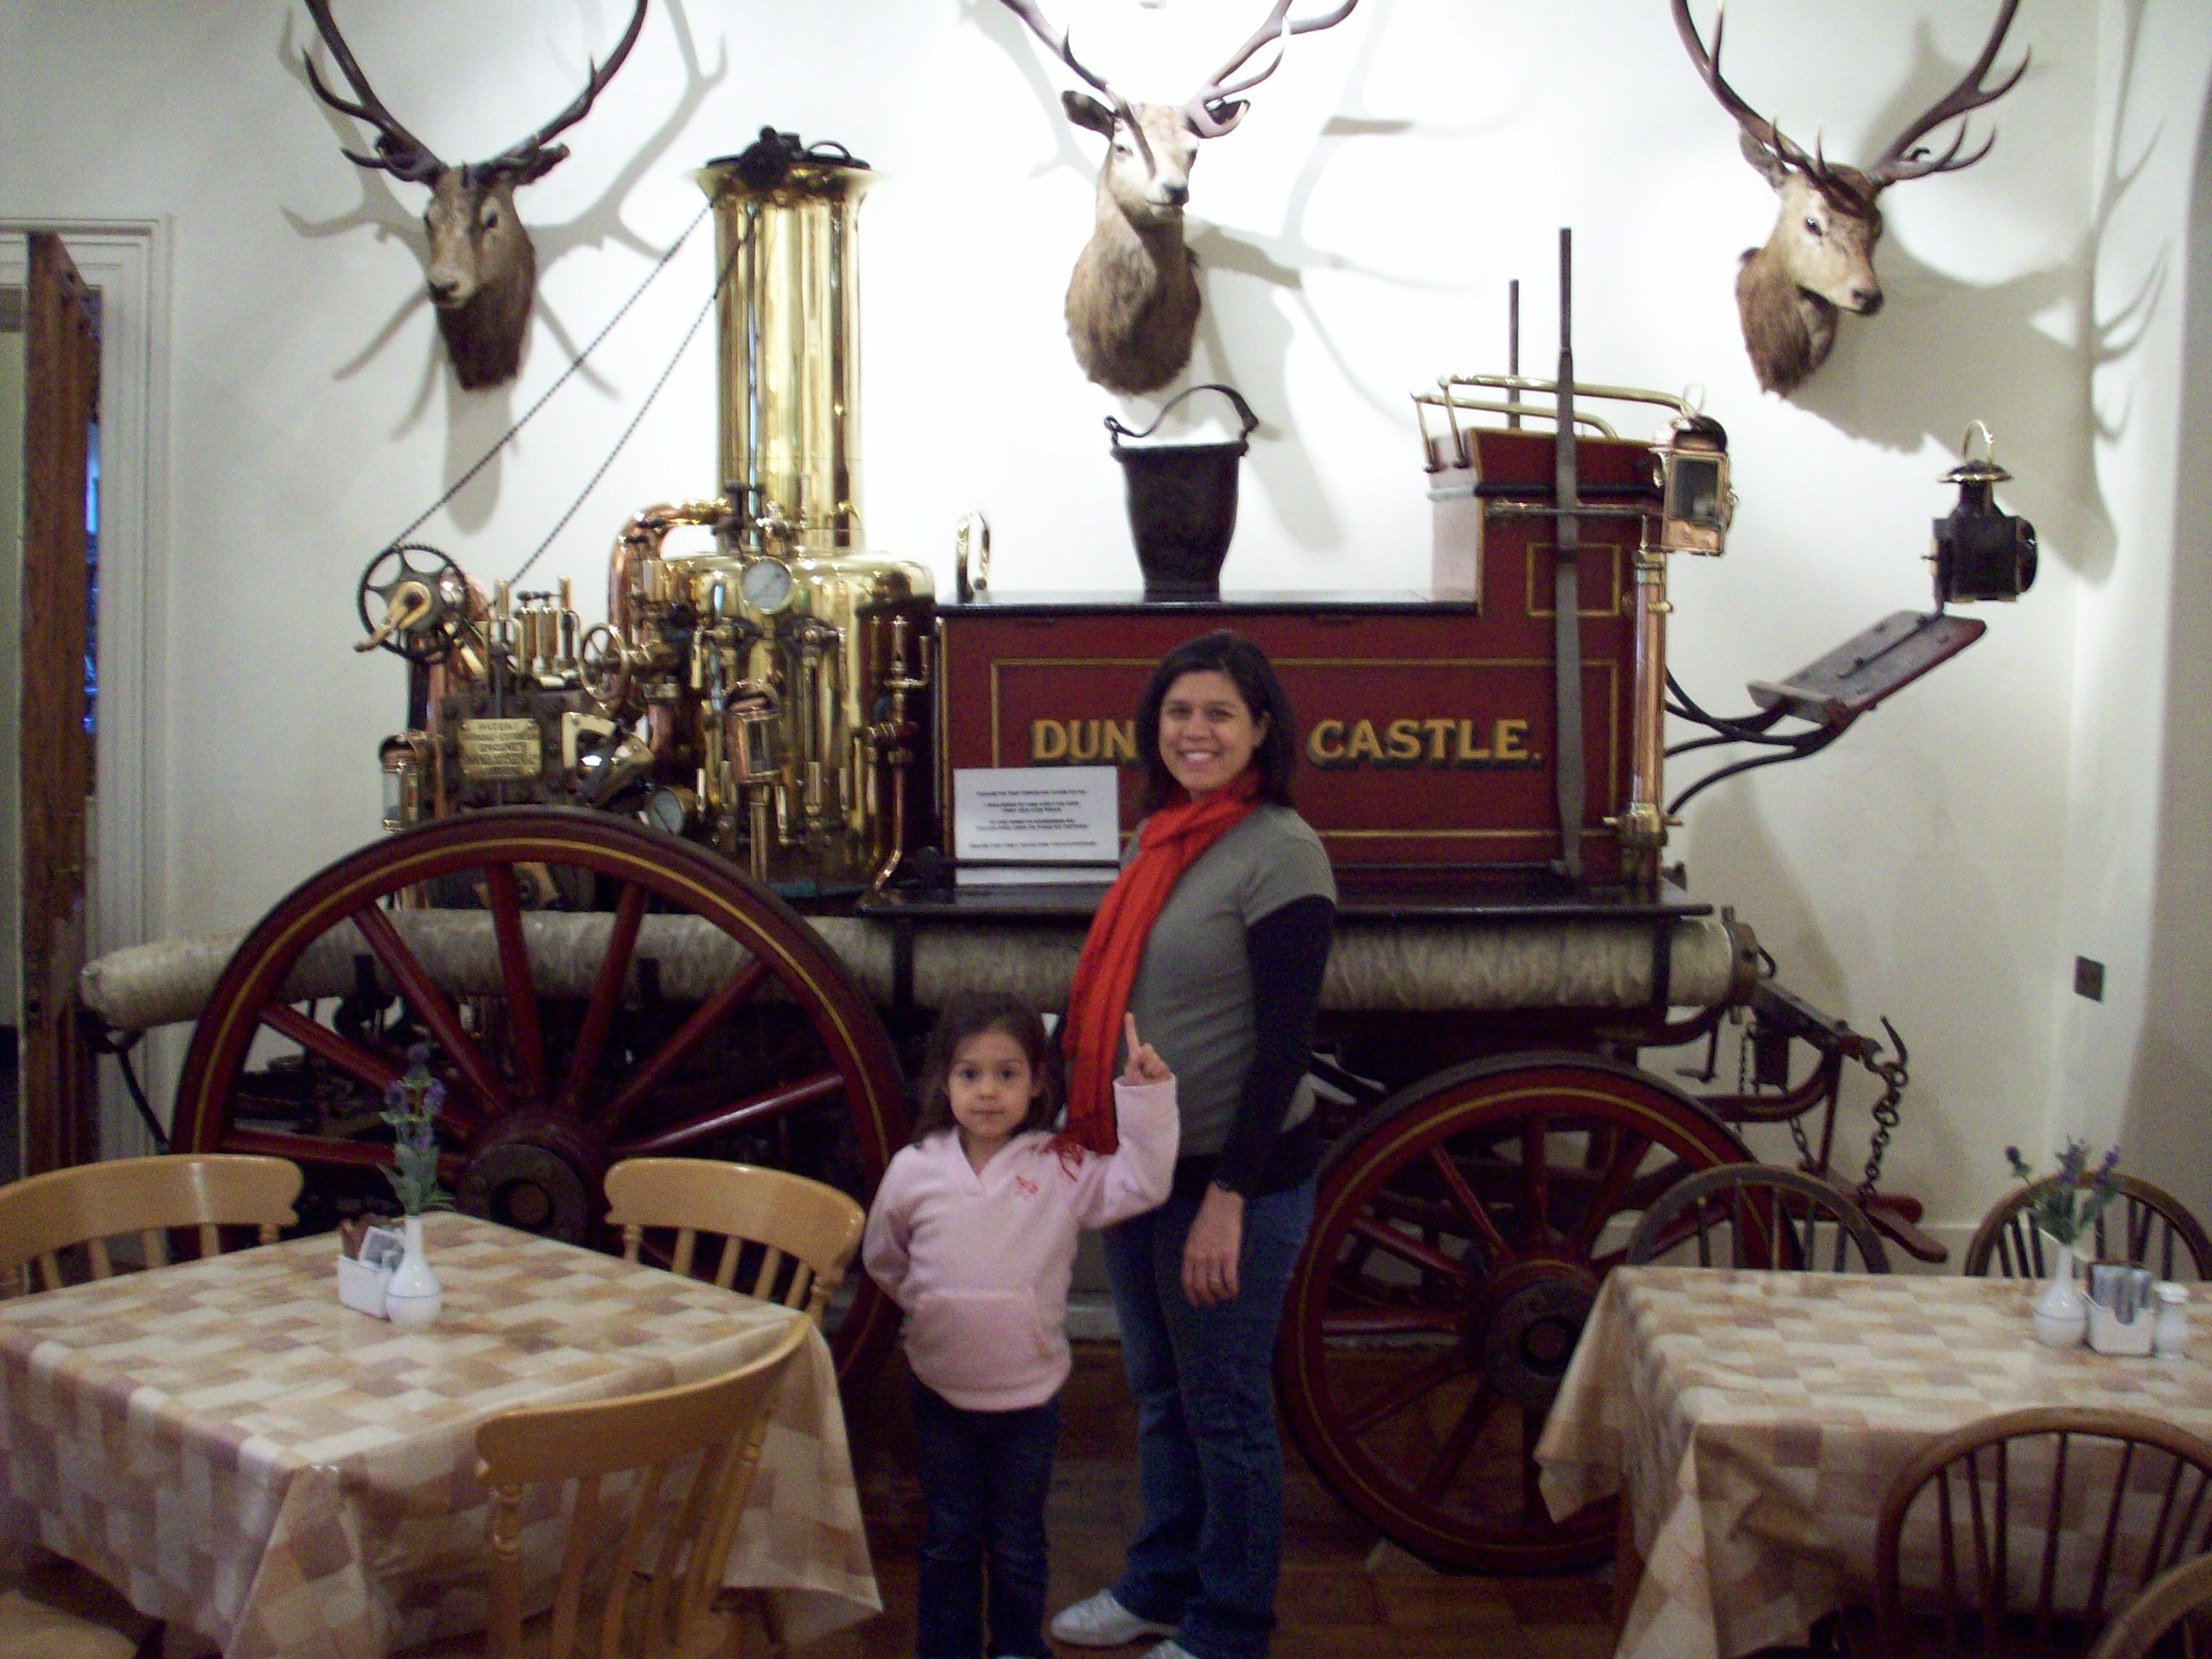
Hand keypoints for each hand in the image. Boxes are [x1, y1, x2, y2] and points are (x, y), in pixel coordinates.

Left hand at [1120, 1012, 1170, 1085]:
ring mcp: (1156, 1061)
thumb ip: (1134, 1063)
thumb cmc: (1135, 1087)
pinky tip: (1156, 1079)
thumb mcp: (1131, 1075)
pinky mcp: (1164, 1069)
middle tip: (1143, 1072)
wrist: (1147, 1098)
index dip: (1130, 1027)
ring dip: (1151, 1070)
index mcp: (1135, 1055)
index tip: (1128, 1013)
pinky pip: (1162, 1067)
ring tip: (1148, 1078)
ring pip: (1156, 1059)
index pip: (1132, 1039)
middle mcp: (1146, 1056)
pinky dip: (1158, 1074)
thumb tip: (1140, 1050)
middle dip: (1146, 1060)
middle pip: (1148, 1048)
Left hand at [1182, 1183, 1243, 1306]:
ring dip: (1221, 1295)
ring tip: (1225, 1296)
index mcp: (1189, 1254)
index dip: (1192, 1295)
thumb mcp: (1192, 1238)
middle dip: (1207, 1298)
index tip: (1197, 1303)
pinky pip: (1230, 1279)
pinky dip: (1232, 1289)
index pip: (1187, 1281)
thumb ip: (1193, 1255)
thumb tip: (1197, 1272)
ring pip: (1216, 1286)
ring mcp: (1215, 1258)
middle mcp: (1200, 1258)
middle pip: (1201, 1286)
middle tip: (1213, 1302)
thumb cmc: (1206, 1220)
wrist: (1221, 1206)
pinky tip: (1234, 1292)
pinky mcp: (1230, 1256)